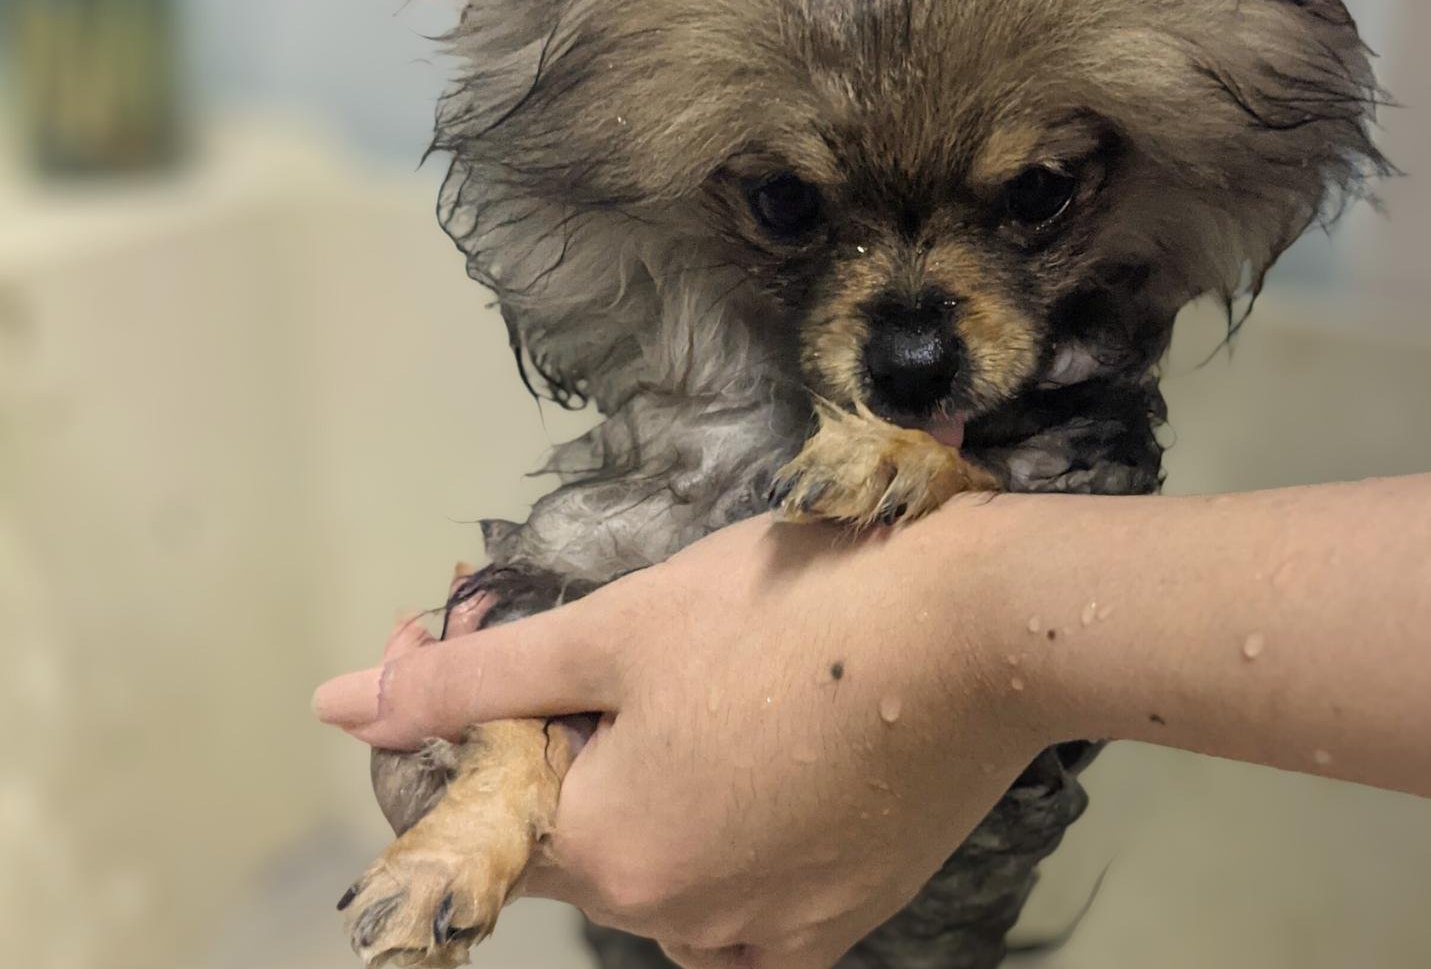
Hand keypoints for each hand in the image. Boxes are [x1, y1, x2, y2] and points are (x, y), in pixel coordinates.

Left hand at [314, 505, 1046, 968]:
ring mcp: (774, 931)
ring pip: (664, 866)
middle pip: (581, 838)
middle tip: (623, 644)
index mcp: (610, 853)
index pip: (485, 812)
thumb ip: (474, 676)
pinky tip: (766, 759)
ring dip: (654, 789)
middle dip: (570, 746)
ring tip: (710, 686)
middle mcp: (682, 921)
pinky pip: (748, 898)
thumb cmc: (787, 611)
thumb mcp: (617, 626)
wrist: (981, 633)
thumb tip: (338, 705)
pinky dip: (732, 837)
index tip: (488, 637)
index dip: (472, 720)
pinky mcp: (847, 918)